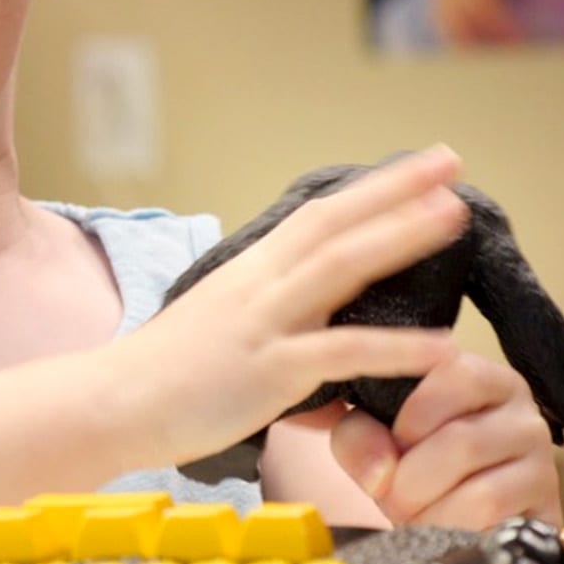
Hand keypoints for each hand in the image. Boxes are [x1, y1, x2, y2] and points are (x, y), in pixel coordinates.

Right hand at [104, 146, 469, 469]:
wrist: (110, 403)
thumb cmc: (162, 376)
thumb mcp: (221, 328)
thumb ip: (267, 317)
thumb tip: (306, 323)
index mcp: (250, 274)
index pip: (318, 217)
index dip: (369, 190)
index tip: (416, 168)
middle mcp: (259, 286)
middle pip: (335, 224)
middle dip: (395, 189)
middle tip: (449, 160)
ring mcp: (263, 324)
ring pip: (340, 266)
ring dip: (400, 237)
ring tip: (453, 215)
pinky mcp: (267, 371)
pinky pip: (339, 353)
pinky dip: (392, 348)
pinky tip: (440, 348)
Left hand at [329, 355, 562, 527]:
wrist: (440, 515)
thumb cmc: (409, 464)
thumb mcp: (371, 436)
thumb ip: (358, 436)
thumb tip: (381, 473)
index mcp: (485, 380)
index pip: (460, 374)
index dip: (417, 413)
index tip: (395, 441)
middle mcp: (525, 416)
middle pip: (465, 442)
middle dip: (412, 481)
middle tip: (392, 497)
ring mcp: (544, 466)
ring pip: (484, 494)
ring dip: (432, 515)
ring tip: (415, 517)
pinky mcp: (549, 514)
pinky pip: (501, 528)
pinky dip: (457, 535)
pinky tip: (442, 533)